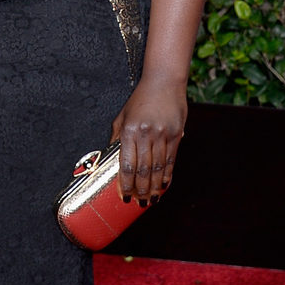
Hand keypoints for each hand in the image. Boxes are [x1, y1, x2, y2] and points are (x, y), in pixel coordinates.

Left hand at [109, 75, 187, 206]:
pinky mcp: (175, 135)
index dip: (125, 184)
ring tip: (151, 200)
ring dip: (154, 187)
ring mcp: (162, 135)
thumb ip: (116, 138)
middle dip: (140, 190)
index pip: (126, 165)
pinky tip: (164, 186)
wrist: (164, 82)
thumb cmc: (140, 99)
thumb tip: (109, 160)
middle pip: (143, 170)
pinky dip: (167, 176)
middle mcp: (146, 134)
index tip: (125, 196)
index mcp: (129, 131)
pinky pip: (170, 160)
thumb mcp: (122, 116)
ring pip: (158, 168)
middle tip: (139, 203)